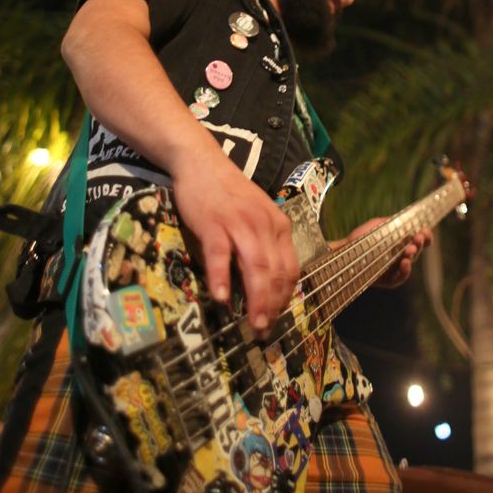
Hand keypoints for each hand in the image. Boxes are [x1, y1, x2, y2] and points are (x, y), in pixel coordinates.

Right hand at [171, 148, 299, 334]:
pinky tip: (222, 298)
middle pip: (276, 272)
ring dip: (256, 299)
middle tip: (265, 330)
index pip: (290, 267)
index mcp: (278, 224)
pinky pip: (221, 254)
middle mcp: (264, 225)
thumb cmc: (228, 192)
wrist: (201, 162)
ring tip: (253, 323)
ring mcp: (239, 223)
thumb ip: (263, 243)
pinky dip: (223, 277)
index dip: (286, 297)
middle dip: (273, 306)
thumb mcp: (256, 215)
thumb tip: (265, 282)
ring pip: (256, 266)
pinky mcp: (214, 223)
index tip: (278, 317)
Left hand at [333, 218, 432, 287]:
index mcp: (401, 243)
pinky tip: (405, 263)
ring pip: (410, 263)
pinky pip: (400, 278)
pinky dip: (405, 271)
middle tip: (419, 237)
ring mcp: (395, 269)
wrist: (343, 251)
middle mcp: (400, 256)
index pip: (418, 241)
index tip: (426, 230)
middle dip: (420, 243)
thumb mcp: (377, 225)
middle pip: (417, 251)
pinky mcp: (388, 280)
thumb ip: (392, 223)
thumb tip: (406, 220)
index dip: (425, 236)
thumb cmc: (360, 238)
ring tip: (410, 249)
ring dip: (413, 255)